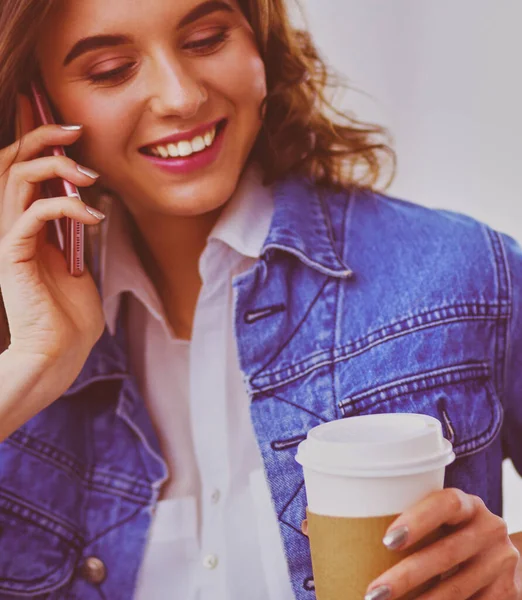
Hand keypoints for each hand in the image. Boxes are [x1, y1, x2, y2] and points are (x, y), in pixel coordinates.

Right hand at [0, 93, 105, 436]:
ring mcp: (8, 239)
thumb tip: (89, 203)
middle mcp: (10, 226)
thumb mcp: (78, 263)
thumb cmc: (70, 315)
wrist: (60, 352)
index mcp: (24, 226)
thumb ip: (74, 232)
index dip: (35, 139)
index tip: (64, 120)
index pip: (22, 171)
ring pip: (17, 177)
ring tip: (90, 175)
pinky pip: (33, 213)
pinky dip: (66, 207)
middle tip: (76, 129)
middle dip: (41, 135)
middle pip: (12, 161)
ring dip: (56, 166)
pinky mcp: (12, 254)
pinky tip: (94, 216)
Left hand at [364, 488, 521, 599]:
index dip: (418, 520)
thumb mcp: (438, 520)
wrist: (498, 554)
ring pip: (457, 589)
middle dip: (406, 577)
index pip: (446, 504)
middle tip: (374, 594)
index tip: (387, 540)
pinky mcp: (508, 592)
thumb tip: (327, 531)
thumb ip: (406, 524)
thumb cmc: (449, 532)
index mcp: (467, 503)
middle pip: (447, 554)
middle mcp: (489, 528)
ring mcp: (501, 562)